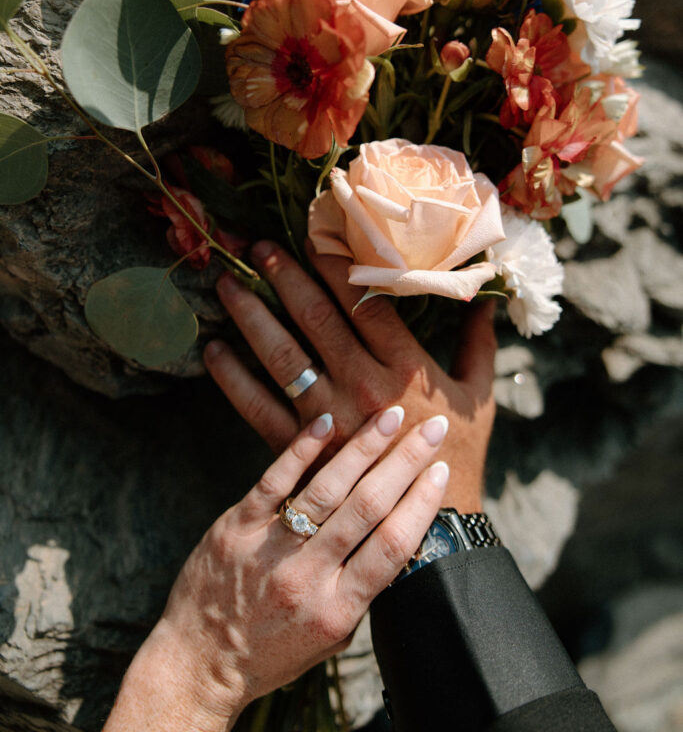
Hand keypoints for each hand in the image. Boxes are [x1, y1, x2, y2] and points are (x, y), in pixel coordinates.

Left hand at [103, 408, 449, 731]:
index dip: (422, 503)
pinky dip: (302, 449)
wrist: (199, 663)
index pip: (391, 547)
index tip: (443, 470)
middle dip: (405, 462)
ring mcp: (269, 549)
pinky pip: (274, 480)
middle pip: (367, 508)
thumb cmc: (273, 651)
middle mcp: (306, 578)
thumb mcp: (330, 638)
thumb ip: (362, 591)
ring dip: (363, 447)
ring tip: (390, 415)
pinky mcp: (236, 528)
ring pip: (326, 489)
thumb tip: (400, 537)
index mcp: (337, 610)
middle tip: (432, 428)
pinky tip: (327, 423)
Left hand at [205, 240, 496, 510]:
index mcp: (405, 367)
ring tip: (227, 284)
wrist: (434, 531)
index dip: (335, 264)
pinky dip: (233, 379)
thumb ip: (479, 342)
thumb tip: (487, 296)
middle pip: (316, 318)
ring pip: (282, 354)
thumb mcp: (479, 396)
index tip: (312, 235)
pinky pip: (258, 408)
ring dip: (251, 315)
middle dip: (284, 276)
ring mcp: (329, 418)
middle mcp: (363, 384)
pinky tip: (213, 352)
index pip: (364, 300)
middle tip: (257, 246)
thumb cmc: (458, 456)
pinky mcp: (303, 451)